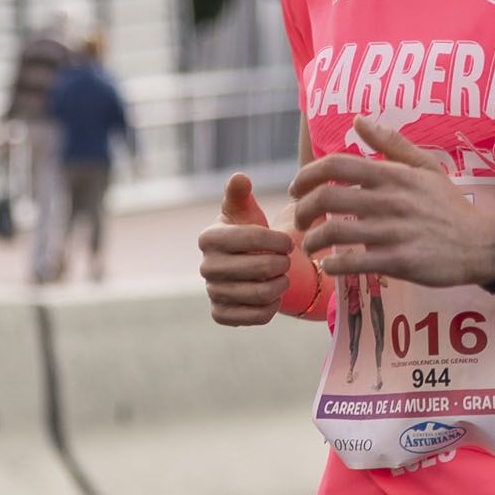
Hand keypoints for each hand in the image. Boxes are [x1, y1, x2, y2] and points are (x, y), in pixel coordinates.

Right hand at [199, 172, 297, 325]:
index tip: (288, 242)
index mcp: (210, 237)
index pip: (252, 237)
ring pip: (261, 294)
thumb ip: (240, 194)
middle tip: (287, 261)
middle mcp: (206, 266)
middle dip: (283, 264)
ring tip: (283, 276)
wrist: (242, 265)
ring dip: (281, 285)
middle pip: (261, 268)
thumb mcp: (245, 211)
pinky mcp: (220, 314)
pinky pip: (256, 316)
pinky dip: (272, 307)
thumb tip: (239, 178)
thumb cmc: (247, 232)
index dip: (278, 240)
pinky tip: (273, 295)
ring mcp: (212, 292)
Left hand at [294, 119, 494, 288]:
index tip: (296, 188)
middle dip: (303, 211)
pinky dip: (334, 265)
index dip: (307, 175)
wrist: (482, 243)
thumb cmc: (449, 205)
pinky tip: (331, 265)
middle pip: (327, 198)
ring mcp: (394, 231)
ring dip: (313, 241)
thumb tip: (358, 120)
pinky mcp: (400, 261)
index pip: (337, 165)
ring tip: (311, 246)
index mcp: (393, 175)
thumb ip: (392, 143)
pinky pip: (354, 262)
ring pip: (335, 233)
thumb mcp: (426, 167)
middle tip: (300, 221)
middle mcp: (390, 200)